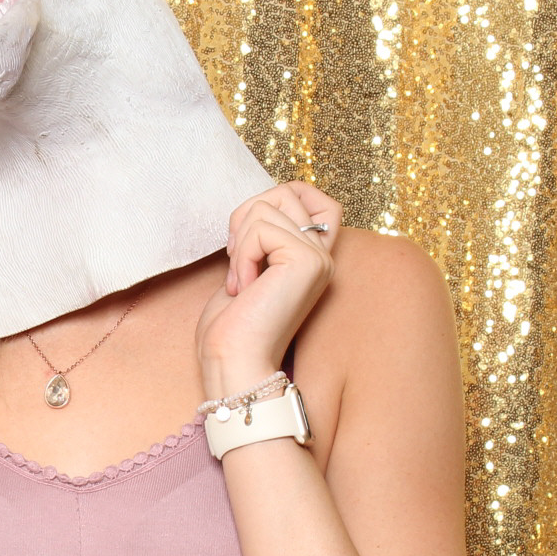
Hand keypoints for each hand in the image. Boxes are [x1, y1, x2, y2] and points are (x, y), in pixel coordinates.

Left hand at [196, 181, 343, 396]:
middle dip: (244, 218)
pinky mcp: (306, 261)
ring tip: (241, 282)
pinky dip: (241, 256)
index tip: (246, 237)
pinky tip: (244, 289)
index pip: (310, 193)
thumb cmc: (232, 326)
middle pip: (285, 191)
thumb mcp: (247, 267)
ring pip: (266, 207)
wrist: (234, 363)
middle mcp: (324, 255)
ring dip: (239, 243)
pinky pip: (261, 229)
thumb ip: (261, 234)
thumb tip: (259, 202)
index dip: (275, 197)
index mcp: (312, 256)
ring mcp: (319, 258)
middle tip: (237, 262)